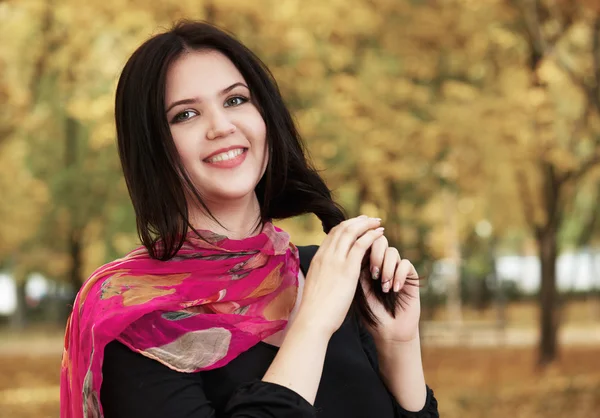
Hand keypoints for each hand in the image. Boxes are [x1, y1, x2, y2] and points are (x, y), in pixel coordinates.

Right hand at [296, 215, 383, 337]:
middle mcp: (325, 255)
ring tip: (377, 222)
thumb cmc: (315, 310)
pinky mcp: (347, 268)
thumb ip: (324, 276)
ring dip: (366, 224)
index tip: (356, 225)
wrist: (313, 319)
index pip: (332, 235)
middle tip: (369, 218)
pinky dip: (371, 235)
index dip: (346, 227)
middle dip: (357, 221)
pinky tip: (380, 233)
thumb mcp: (316, 286)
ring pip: (351, 231)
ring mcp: (335, 260)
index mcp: (317, 259)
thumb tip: (329, 277)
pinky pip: (361, 244)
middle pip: (341, 228)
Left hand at [364, 238, 420, 343]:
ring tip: (384, 287)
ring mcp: (396, 268)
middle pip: (380, 241)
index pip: (365, 243)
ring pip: (393, 252)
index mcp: (366, 263)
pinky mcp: (410, 275)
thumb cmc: (371, 312)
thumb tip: (356, 249)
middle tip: (374, 273)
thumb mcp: (359, 289)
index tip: (361, 263)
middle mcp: (381, 262)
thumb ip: (358, 269)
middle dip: (376, 254)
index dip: (364, 247)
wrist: (389, 330)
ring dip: (387, 268)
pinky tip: (394, 289)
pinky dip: (399, 275)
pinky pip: (406, 264)